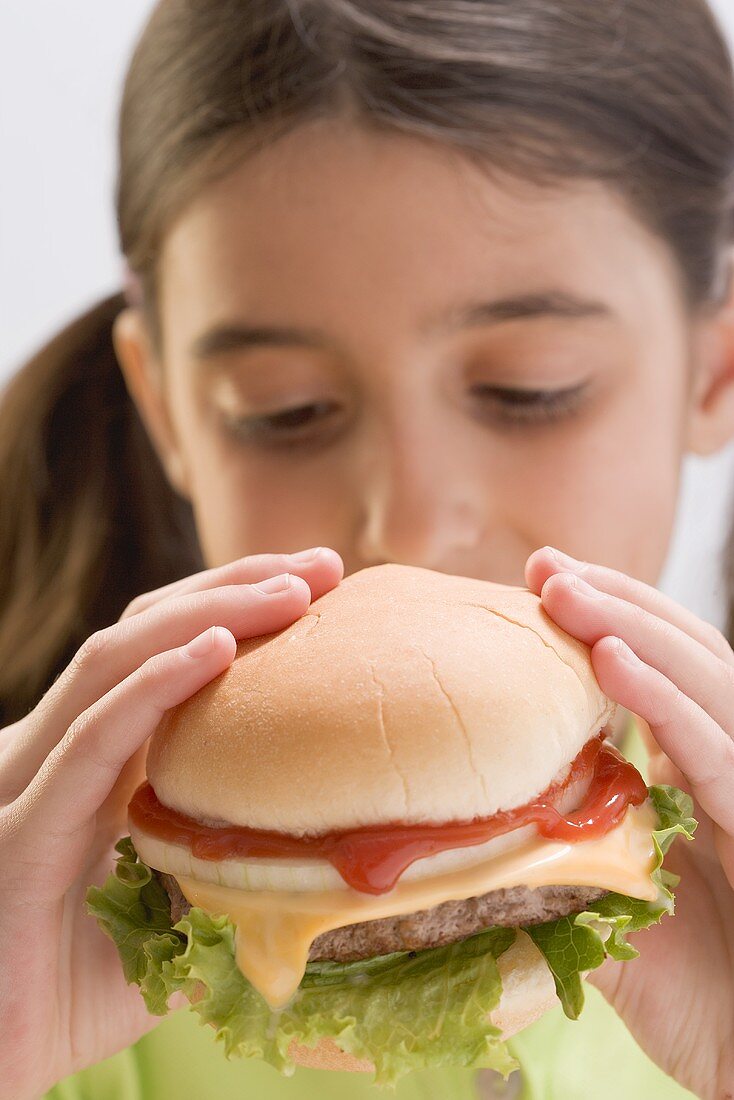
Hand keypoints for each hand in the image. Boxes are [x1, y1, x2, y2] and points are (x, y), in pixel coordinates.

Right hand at [0, 548, 342, 1099]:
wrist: (3, 1057)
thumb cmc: (86, 986)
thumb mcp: (182, 902)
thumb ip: (231, 857)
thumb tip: (329, 832)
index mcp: (105, 757)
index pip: (168, 651)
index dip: (238, 606)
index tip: (324, 586)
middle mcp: (65, 748)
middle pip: (146, 631)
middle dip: (237, 587)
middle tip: (324, 566)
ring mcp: (35, 776)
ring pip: (115, 662)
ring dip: (208, 614)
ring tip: (291, 591)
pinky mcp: (22, 826)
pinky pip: (92, 739)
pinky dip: (153, 687)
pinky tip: (214, 650)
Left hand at [526, 547, 733, 1099]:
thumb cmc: (694, 996)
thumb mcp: (611, 909)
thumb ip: (561, 855)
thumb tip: (466, 821)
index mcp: (694, 778)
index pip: (659, 672)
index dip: (608, 620)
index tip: (540, 581)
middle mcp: (728, 768)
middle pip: (683, 659)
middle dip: (614, 603)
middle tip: (545, 565)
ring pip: (706, 686)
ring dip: (633, 629)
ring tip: (566, 589)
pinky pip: (717, 753)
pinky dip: (667, 702)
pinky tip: (614, 660)